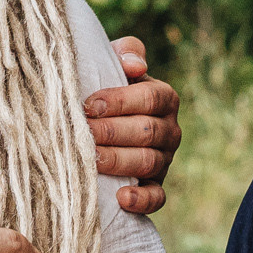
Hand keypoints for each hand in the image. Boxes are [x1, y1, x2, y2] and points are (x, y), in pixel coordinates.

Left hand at [86, 36, 179, 215]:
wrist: (98, 118)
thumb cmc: (104, 86)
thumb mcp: (113, 62)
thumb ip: (126, 53)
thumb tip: (135, 66)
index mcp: (164, 97)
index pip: (149, 98)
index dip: (119, 102)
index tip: (89, 105)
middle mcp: (169, 129)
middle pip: (147, 132)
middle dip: (112, 132)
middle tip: (83, 133)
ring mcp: (164, 160)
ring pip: (149, 162)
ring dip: (119, 162)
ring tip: (91, 160)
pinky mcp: (155, 186)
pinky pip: (157, 197)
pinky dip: (141, 200)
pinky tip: (121, 198)